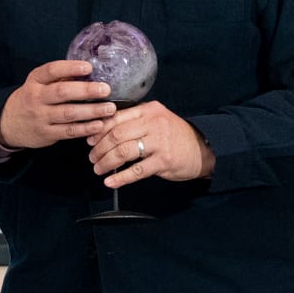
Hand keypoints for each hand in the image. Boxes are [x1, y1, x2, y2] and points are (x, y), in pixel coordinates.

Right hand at [0, 58, 114, 151]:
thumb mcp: (39, 84)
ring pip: (68, 114)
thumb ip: (59, 78)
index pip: (51, 70)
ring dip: (91, 111)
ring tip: (110, 109)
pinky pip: (68, 131)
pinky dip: (85, 128)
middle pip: (62, 92)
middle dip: (86, 91)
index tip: (89, 67)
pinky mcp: (46, 134)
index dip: (70, 68)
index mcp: (35, 80)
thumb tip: (91, 71)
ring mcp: (40, 117)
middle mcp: (36, 98)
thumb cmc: (33, 98)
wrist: (8, 123)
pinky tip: (99, 124)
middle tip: (106, 89)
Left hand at [88, 102, 212, 185]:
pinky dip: (120, 178)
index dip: (99, 130)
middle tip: (92, 158)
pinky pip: (136, 171)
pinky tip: (110, 182)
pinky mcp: (164, 161)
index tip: (89, 140)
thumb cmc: (175, 135)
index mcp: (148, 110)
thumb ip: (134, 120)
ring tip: (98, 169)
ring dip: (106, 163)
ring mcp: (159, 142)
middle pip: (116, 135)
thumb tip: (102, 129)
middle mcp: (153, 123)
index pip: (116, 117)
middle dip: (99, 148)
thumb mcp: (157, 119)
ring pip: (123, 152)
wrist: (203, 148)